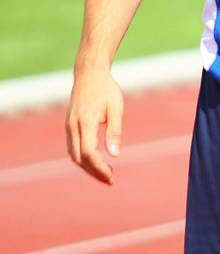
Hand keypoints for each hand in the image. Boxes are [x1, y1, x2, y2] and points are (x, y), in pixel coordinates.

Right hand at [65, 67, 123, 183]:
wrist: (89, 73)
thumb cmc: (106, 89)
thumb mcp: (116, 107)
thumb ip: (115, 131)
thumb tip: (115, 155)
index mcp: (86, 121)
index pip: (89, 153)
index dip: (99, 167)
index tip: (111, 175)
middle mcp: (73, 126)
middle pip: (80, 159)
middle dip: (94, 172)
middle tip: (110, 179)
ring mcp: (69, 126)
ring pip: (74, 156)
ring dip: (88, 168)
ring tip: (105, 173)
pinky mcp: (69, 125)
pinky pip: (73, 148)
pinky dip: (82, 158)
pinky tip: (96, 161)